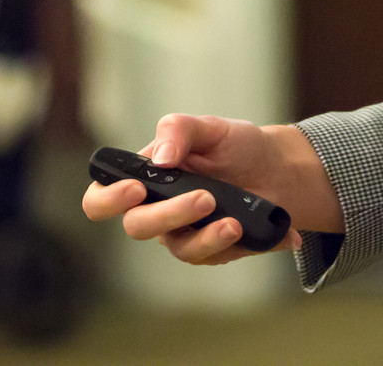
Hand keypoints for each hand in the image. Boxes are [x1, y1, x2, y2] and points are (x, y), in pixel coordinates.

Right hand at [81, 114, 337, 264]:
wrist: (279, 169)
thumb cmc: (237, 145)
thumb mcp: (209, 127)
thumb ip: (178, 131)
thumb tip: (160, 158)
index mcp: (146, 176)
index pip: (103, 196)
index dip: (107, 199)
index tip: (135, 189)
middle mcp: (157, 208)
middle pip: (138, 227)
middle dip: (168, 215)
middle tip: (203, 197)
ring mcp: (184, 233)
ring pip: (178, 248)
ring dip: (206, 236)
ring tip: (233, 221)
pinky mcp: (212, 250)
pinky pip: (214, 256)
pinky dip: (236, 242)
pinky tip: (250, 226)